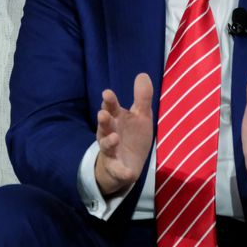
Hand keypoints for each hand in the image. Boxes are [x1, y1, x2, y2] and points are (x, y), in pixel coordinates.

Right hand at [94, 73, 153, 195]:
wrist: (127, 164)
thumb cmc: (132, 135)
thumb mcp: (141, 116)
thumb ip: (142, 97)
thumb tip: (143, 74)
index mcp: (116, 119)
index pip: (111, 108)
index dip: (109, 101)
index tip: (107, 93)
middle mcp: (110, 134)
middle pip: (105, 126)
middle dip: (104, 120)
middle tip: (103, 113)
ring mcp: (111, 152)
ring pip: (106, 146)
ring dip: (109, 142)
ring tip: (114, 138)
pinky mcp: (117, 169)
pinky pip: (118, 171)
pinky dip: (122, 172)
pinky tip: (128, 173)